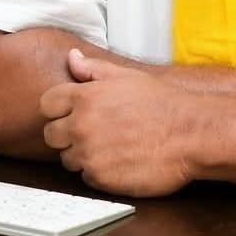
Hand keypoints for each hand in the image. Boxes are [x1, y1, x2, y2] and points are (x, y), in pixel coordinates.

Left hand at [40, 50, 198, 195]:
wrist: (189, 133)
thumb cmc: (161, 103)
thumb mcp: (127, 77)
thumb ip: (93, 69)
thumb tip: (72, 57)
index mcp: (86, 97)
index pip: (46, 104)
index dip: (59, 108)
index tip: (74, 112)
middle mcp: (82, 125)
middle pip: (51, 135)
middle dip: (68, 133)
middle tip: (95, 131)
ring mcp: (90, 154)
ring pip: (68, 158)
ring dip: (83, 154)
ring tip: (112, 146)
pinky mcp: (100, 178)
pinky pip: (86, 177)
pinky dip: (99, 171)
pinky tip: (120, 160)